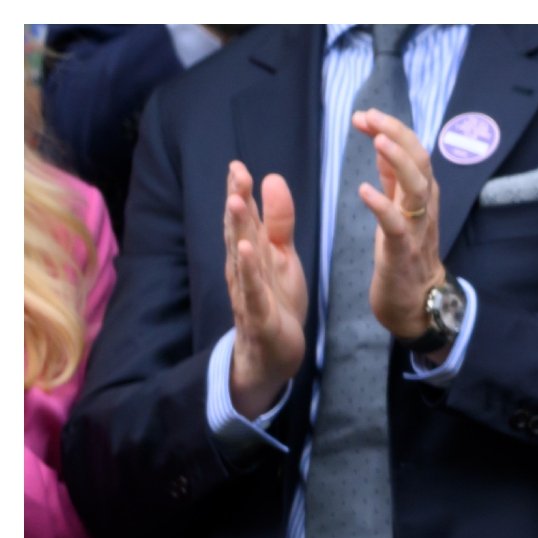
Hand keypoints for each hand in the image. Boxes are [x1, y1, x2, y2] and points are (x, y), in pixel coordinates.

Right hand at [222, 161, 307, 417]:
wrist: (274, 352)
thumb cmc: (275, 299)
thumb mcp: (282, 257)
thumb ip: (278, 221)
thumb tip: (272, 179)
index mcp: (251, 252)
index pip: (244, 218)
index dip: (241, 192)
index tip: (238, 164)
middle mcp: (243, 268)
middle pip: (238, 231)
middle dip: (237, 201)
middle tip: (236, 172)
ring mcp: (248, 291)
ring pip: (241, 257)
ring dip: (237, 229)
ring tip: (234, 201)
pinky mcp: (259, 315)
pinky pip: (251, 291)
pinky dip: (248, 272)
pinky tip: (244, 251)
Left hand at [352, 109, 449, 353]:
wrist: (418, 305)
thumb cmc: (406, 257)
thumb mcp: (401, 211)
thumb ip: (394, 179)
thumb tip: (385, 143)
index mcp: (422, 197)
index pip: (415, 153)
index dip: (393, 130)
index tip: (365, 115)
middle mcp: (424, 210)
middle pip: (421, 164)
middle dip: (398, 136)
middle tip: (371, 117)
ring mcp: (416, 231)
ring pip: (417, 189)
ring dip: (399, 163)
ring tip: (378, 141)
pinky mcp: (402, 253)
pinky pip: (396, 226)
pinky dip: (382, 206)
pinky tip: (364, 190)